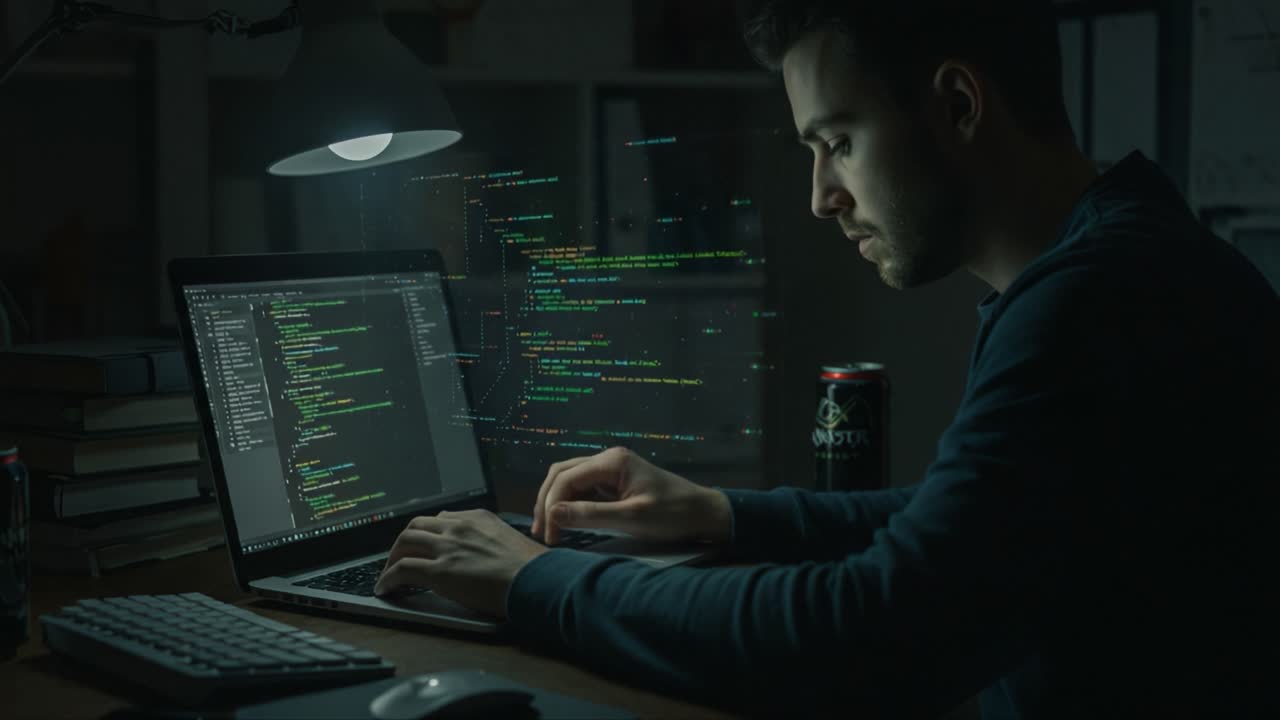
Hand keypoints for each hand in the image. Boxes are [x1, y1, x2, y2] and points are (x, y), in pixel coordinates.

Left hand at [374, 509, 548, 618]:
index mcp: (478, 518)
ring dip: (392, 557)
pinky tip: (385, 588)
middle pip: (417, 525)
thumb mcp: (511, 542)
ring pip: (405, 542)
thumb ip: (492, 541)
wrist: (535, 579)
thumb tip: (487, 556)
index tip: (425, 544)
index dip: (429, 533)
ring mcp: (447, 547)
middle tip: (400, 556)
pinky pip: (402, 570)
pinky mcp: (439, 571)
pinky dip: (388, 578)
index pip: (442, 519)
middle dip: (405, 541)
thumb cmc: (531, 568)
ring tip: (389, 572)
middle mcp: (459, 527)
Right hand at [531, 446, 731, 545]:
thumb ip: (591, 515)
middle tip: (540, 532)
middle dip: (547, 501)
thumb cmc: (673, 514)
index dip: (551, 505)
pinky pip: (583, 488)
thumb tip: (553, 514)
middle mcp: (608, 459)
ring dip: (556, 502)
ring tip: (548, 529)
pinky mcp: (615, 482)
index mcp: (612, 461)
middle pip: (562, 474)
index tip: (549, 534)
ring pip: (570, 480)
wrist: (703, 513)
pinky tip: (565, 521)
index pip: (566, 478)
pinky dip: (570, 504)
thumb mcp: (632, 518)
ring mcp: (611, 469)